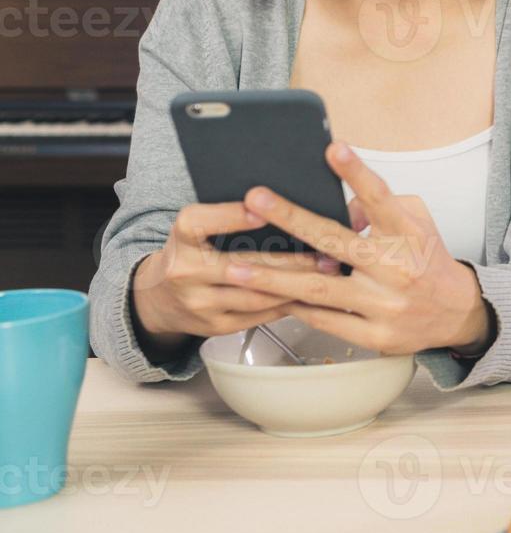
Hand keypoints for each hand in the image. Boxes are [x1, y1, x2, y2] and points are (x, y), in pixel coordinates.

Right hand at [131, 201, 334, 352]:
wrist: (159, 297)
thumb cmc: (192, 252)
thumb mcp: (198, 227)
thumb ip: (230, 216)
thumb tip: (283, 206)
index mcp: (182, 237)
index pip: (201, 223)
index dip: (232, 216)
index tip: (263, 209)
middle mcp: (186, 271)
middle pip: (243, 265)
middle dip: (291, 259)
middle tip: (326, 250)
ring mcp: (200, 302)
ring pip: (257, 295)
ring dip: (297, 285)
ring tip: (328, 273)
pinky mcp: (215, 326)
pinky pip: (259, 315)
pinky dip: (287, 303)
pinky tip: (310, 294)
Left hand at [224, 142, 493, 356]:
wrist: (457, 314)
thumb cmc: (428, 261)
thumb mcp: (417, 224)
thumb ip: (380, 209)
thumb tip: (340, 204)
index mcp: (409, 235)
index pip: (381, 198)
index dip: (356, 173)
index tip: (334, 149)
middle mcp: (396, 268)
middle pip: (336, 241)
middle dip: (292, 219)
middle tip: (256, 200)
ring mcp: (384, 304)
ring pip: (319, 288)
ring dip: (274, 277)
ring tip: (237, 266)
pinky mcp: (375, 335)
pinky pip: (325, 320)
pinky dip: (295, 307)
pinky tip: (266, 298)